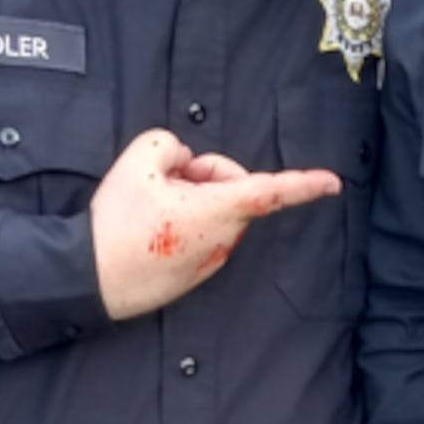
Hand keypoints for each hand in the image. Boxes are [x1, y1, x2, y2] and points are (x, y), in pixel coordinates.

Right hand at [90, 127, 339, 320]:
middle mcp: (225, 239)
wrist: (90, 278)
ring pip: (215, 210)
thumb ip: (170, 145)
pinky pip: (200, 233)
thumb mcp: (138, 161)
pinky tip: (150, 228)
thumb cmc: (117, 223)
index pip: (271, 192)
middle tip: (167, 178)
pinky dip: (183, 221)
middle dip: (207, 173)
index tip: (334, 183)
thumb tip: (184, 162)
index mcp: (219, 210)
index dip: (305, 184)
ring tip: (152, 207)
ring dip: (192, 198)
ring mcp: (212, 259)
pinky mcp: (196, 273)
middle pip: (234, 188)